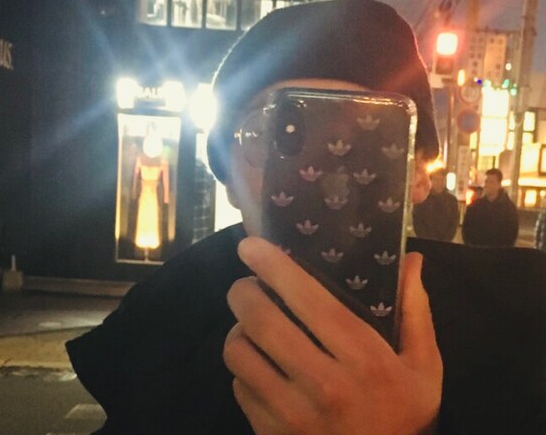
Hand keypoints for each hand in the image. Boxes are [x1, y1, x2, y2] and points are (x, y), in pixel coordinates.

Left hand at [223, 237, 441, 434]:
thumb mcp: (423, 367)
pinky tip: (261, 364)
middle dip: (243, 291)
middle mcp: (323, 384)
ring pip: (238, 350)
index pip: (306, 297)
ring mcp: (292, 413)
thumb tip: (411, 259)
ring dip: (238, 329)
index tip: (251, 245)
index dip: (273, 265)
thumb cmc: (404, 416)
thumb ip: (415, 310)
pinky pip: (238, 385)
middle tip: (247, 284)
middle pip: (260, 319)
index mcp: (363, 358)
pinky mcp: (270, 433)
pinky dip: (243, 366)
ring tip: (253, 325)